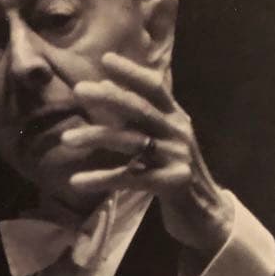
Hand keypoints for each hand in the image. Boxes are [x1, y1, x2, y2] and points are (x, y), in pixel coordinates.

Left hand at [62, 52, 233, 253]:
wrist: (208, 215)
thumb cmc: (176, 173)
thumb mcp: (163, 140)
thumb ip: (140, 118)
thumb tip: (105, 87)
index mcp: (176, 118)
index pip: (155, 88)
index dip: (132, 72)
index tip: (105, 59)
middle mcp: (178, 132)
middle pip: (140, 109)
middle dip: (109, 97)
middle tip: (79, 90)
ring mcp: (176, 157)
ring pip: (131, 142)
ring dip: (96, 138)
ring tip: (66, 139)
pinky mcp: (171, 183)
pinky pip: (130, 178)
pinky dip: (102, 179)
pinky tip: (77, 181)